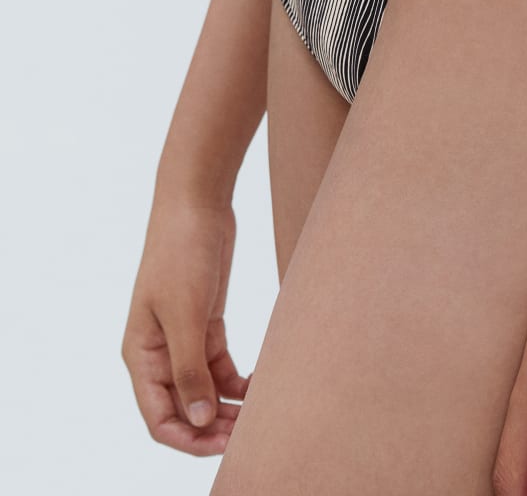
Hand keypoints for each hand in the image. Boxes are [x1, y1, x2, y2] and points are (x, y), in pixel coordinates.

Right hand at [121, 194, 251, 455]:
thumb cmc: (182, 253)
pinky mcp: (207, 321)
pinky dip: (238, 379)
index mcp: (141, 355)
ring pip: (206, 388)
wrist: (197, 204)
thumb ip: (190, 368)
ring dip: (229, 406)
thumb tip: (200, 419)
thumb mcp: (186, 313)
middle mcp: (160, 353)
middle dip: (214, 427)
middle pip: (185, 408)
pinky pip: (220, 364)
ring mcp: (184, 337)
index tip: (225, 446)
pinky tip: (261, 385)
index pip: (159, 417)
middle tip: (253, 434)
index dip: (189, 438)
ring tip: (262, 415)